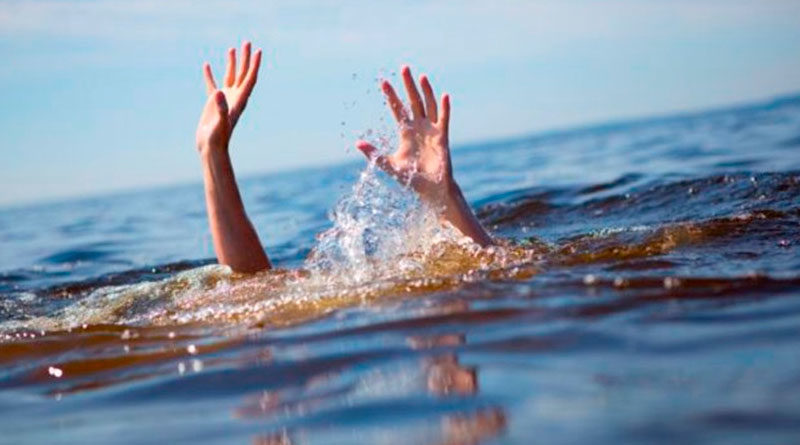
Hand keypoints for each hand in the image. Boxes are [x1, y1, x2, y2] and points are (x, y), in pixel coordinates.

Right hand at [195, 41, 261, 153]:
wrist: (211, 147)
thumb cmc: (218, 137)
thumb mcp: (220, 121)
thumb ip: (221, 107)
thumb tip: (219, 92)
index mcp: (240, 100)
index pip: (250, 79)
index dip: (254, 65)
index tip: (258, 51)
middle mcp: (235, 97)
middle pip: (242, 73)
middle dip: (245, 58)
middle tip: (247, 42)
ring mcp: (225, 99)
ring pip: (230, 76)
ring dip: (232, 63)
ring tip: (232, 48)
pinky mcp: (213, 102)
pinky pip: (212, 84)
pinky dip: (210, 75)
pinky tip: (207, 64)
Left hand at [357, 65, 493, 245]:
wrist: (430, 189)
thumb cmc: (411, 178)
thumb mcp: (389, 165)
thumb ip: (375, 154)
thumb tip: (357, 144)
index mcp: (406, 132)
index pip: (397, 109)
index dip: (391, 95)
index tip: (383, 82)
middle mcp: (419, 127)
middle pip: (413, 101)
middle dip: (408, 85)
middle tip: (404, 68)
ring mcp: (431, 131)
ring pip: (429, 106)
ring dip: (426, 91)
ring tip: (422, 76)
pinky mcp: (443, 137)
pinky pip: (444, 119)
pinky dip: (444, 108)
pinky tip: (445, 95)